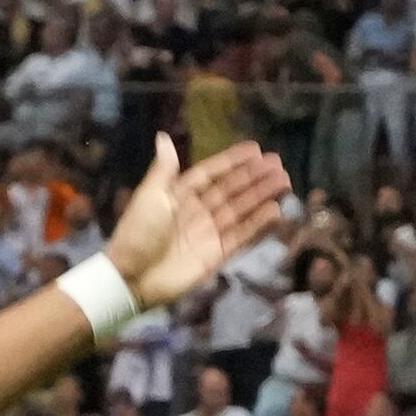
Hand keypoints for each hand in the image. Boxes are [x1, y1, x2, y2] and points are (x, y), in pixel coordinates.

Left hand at [103, 135, 295, 312]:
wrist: (131, 279)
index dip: (232, 161)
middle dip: (254, 177)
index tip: (255, 149)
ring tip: (284, 181)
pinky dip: (258, 224)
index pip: (211, 174)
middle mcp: (197, 212)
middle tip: (278, 164)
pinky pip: (241, 236)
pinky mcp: (215, 255)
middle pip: (231, 190)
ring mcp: (208, 234)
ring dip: (261, 196)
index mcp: (179, 196)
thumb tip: (163, 136)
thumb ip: (163, 169)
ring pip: (241, 210)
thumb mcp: (149, 197)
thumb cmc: (137, 234)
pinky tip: (276, 210)